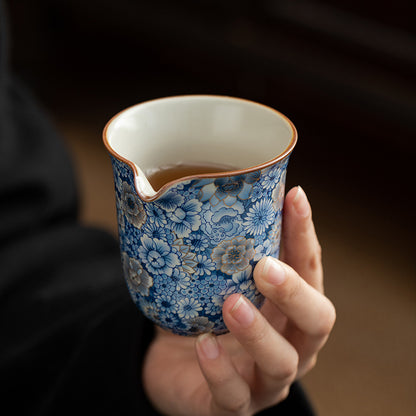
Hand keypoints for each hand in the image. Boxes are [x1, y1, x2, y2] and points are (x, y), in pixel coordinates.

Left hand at [143, 187, 335, 414]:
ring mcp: (264, 379)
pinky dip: (220, 370)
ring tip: (232, 303)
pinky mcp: (233, 405)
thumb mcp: (220, 278)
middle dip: (295, 293)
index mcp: (291, 309)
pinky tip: (203, 344)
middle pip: (317, 322)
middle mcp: (290, 343)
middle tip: (266, 267)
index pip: (311, 270)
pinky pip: (233, 395)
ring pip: (281, 363)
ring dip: (258, 332)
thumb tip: (228, 194)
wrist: (175, 364)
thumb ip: (231, 248)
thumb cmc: (206, 313)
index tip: (294, 197)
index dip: (305, 236)